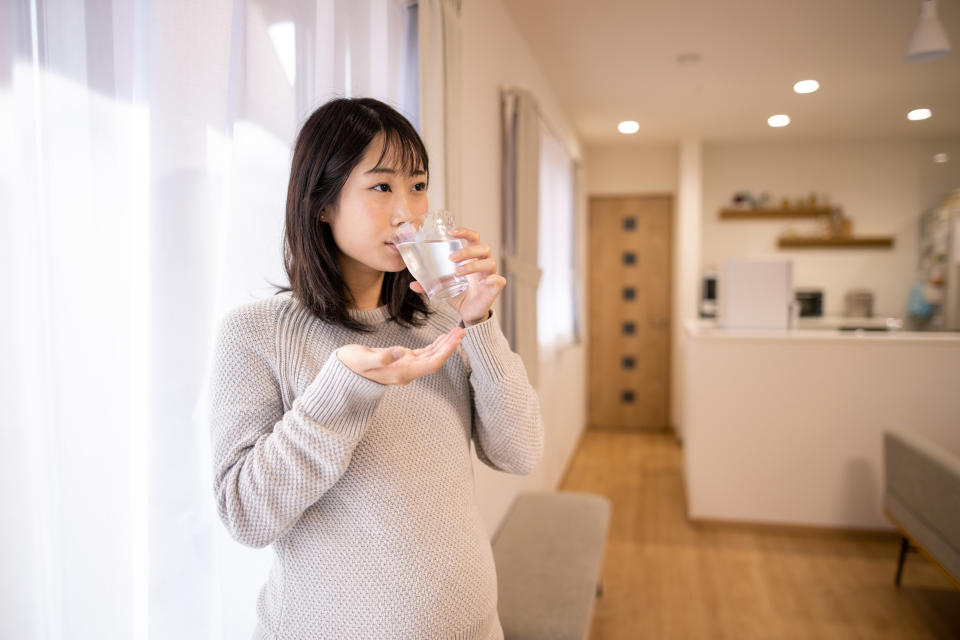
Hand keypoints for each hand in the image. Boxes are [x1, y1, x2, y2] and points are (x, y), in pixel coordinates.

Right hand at [336, 326, 465, 384]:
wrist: (344, 371)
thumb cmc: (352, 364)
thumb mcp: (363, 359)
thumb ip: (381, 357)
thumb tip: (399, 352)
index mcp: (401, 372)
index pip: (430, 364)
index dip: (445, 353)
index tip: (455, 340)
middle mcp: (407, 372)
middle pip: (435, 360)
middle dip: (449, 346)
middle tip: (461, 331)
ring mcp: (405, 367)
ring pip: (431, 356)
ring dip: (444, 345)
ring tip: (456, 331)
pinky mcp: (402, 360)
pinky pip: (423, 354)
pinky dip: (434, 345)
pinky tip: (443, 338)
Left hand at [408, 227, 505, 325]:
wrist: (469, 312)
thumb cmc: (459, 294)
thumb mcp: (443, 287)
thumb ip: (429, 284)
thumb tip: (413, 285)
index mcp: (472, 258)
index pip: (473, 239)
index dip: (465, 232)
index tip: (451, 231)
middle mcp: (483, 264)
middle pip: (483, 247)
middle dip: (467, 250)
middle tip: (452, 258)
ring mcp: (490, 275)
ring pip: (489, 262)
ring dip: (473, 265)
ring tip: (458, 272)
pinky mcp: (494, 288)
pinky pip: (499, 280)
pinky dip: (493, 280)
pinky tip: (485, 282)